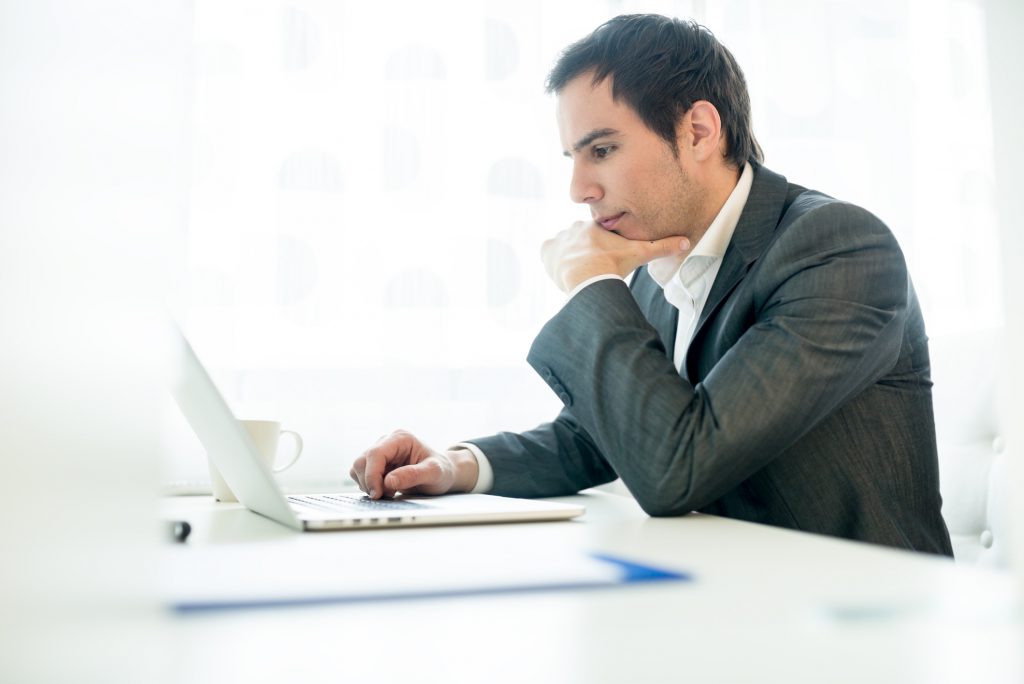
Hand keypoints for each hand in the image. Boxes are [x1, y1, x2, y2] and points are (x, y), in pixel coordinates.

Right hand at [349, 430, 478, 498]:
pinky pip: (360, 474)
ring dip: (368, 484)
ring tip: (390, 492)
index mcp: (401, 438)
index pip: (376, 453)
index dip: (372, 475)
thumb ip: (413, 475)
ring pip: (358, 468)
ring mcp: (381, 452)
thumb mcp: (434, 473)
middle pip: (362, 460)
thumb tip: (388, 481)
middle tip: (386, 495)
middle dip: (369, 481)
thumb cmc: (442, 471)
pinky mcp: (376, 463)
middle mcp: (388, 441)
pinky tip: (385, 490)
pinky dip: (368, 485)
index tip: (378, 493)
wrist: (444, 474)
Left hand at [541, 220, 690, 292]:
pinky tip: (564, 269)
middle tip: (593, 269)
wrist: (587, 279)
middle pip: (580, 241)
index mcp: (594, 227)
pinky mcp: (547, 252)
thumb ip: (662, 247)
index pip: (597, 235)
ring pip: (565, 247)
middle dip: (586, 253)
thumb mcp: (641, 254)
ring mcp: (559, 240)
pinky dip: (553, 260)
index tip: (604, 261)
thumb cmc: (613, 266)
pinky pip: (548, 252)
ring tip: (580, 273)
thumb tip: (686, 242)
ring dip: (570, 257)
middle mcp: (574, 229)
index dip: (601, 249)